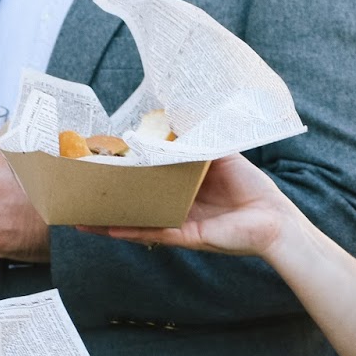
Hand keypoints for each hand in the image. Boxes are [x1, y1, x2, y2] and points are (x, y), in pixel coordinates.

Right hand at [89, 154, 295, 257]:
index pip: (148, 182)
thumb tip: (174, 120)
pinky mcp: (187, 236)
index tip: (101, 168)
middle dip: (109, 202)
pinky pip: (155, 233)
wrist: (274, 217)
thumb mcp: (221, 155)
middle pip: (136, 204)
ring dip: (109, 222)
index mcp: (183, 187)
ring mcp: (179, 223)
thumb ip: (196, 141)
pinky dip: (132, 231)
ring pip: (137, 222)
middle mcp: (177, 206)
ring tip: (82, 219)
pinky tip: (109, 228)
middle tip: (81, 195)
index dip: (125, 176)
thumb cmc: (252, 186)